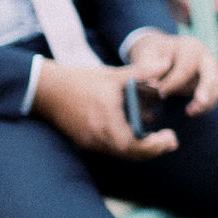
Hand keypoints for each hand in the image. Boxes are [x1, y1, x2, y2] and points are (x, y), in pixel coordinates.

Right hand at [32, 61, 177, 159]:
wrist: (45, 88)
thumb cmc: (80, 80)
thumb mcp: (114, 74)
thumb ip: (143, 71)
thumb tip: (167, 63)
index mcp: (106, 121)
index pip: (134, 145)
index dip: (155, 146)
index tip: (171, 137)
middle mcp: (98, 137)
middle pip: (131, 154)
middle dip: (153, 149)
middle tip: (171, 141)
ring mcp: (90, 141)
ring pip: (121, 153)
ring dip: (141, 148)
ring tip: (159, 138)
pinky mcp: (85, 140)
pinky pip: (111, 149)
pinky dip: (126, 144)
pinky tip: (137, 132)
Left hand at [126, 31, 217, 115]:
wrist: (160, 54)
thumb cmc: (152, 55)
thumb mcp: (145, 55)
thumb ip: (146, 67)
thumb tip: (156, 78)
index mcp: (190, 47)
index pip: (186, 68)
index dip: (173, 82)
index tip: (160, 92)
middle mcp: (205, 57)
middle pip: (212, 74)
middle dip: (206, 89)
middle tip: (200, 103)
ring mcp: (211, 71)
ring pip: (216, 87)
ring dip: (207, 102)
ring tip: (191, 111)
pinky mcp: (211, 84)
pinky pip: (213, 97)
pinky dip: (205, 106)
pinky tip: (192, 112)